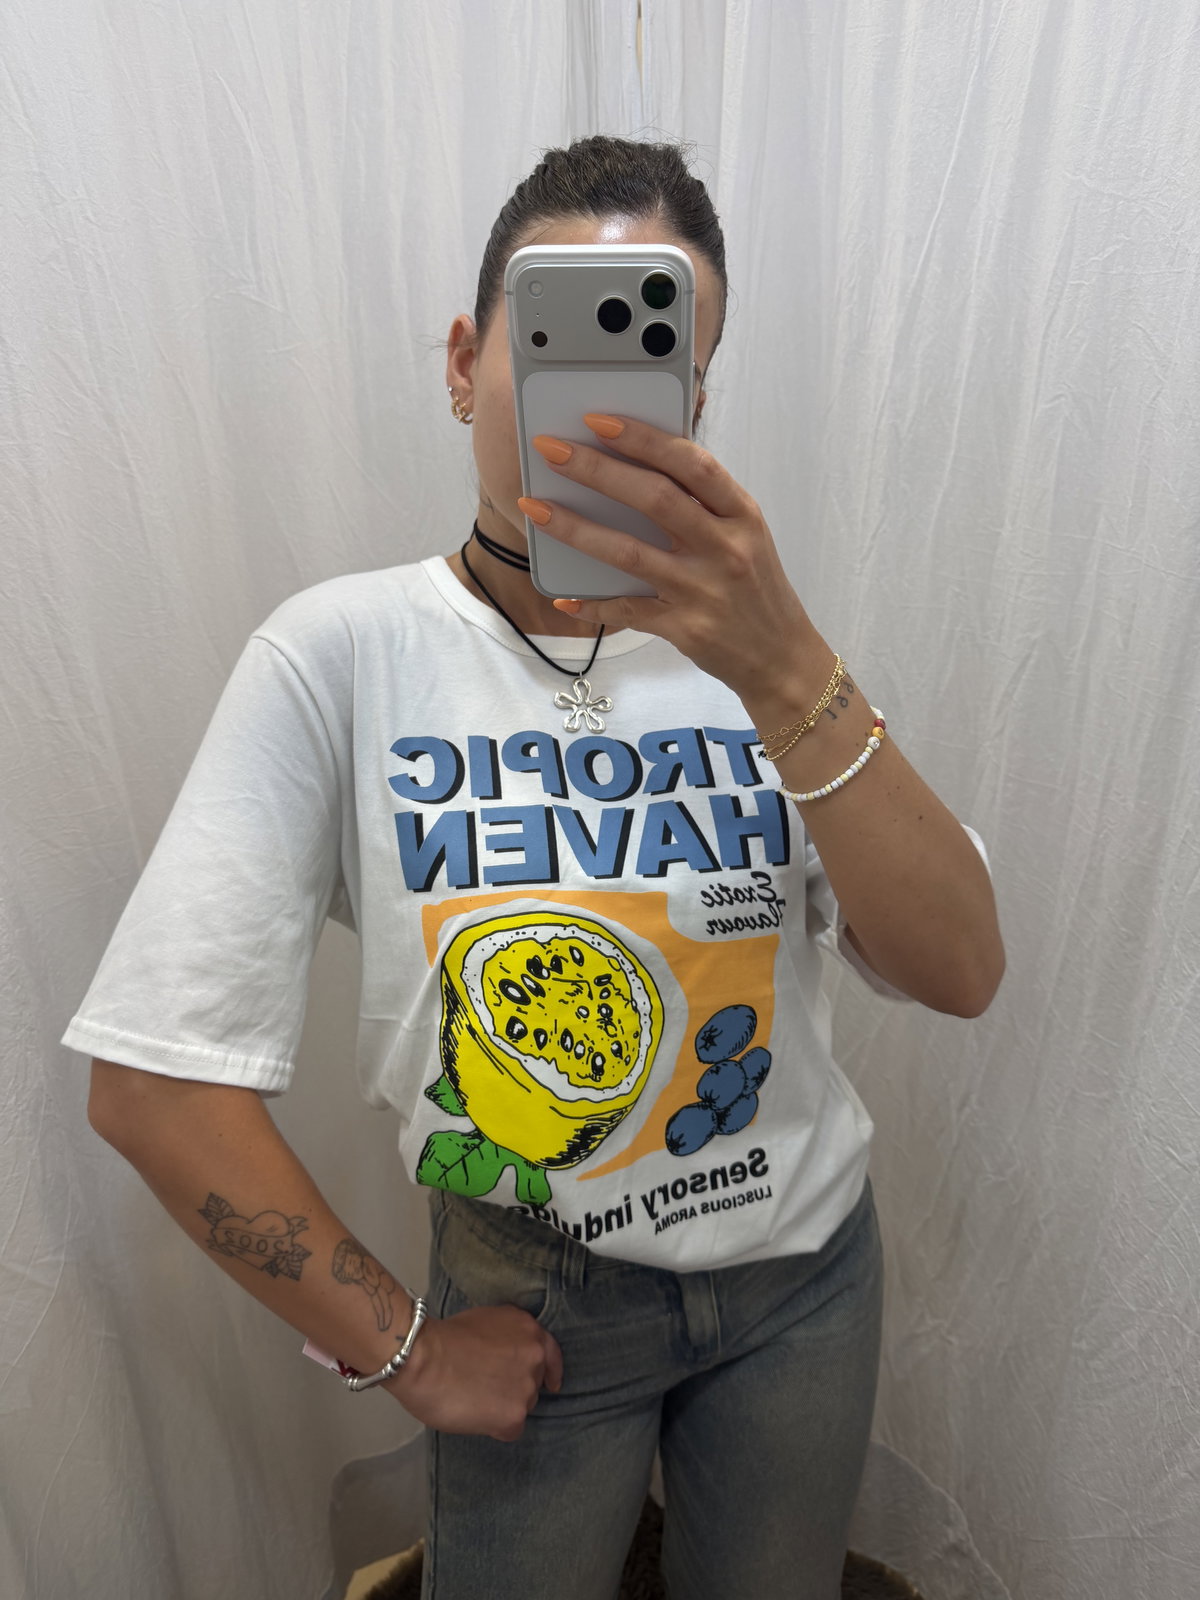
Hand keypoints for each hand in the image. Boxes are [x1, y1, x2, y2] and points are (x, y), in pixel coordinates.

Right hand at [386, 1303, 563, 1440]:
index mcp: (528, 1329)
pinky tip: (473, 1414)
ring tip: (473, 1399)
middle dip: (514, 1388)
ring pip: (521, 1407)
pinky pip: (510, 1429)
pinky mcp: (514, 1416)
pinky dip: (494, 1427)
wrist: (423, 1359)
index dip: (550, 1371)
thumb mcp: (486, 1321)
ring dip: (503, 1408)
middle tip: (485, 1388)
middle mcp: (535, 1357)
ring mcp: (526, 1388)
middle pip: (533, 1384)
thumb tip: (506, 1354)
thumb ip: (507, 1336)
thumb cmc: (443, 1338)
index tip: (551, 1384)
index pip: (551, 1354)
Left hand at [519, 414, 818, 701]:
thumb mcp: (746, 535)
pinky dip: (592, 604)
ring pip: (629, 553)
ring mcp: (704, 591)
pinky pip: (627, 611)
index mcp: (742, 514)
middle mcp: (725, 548)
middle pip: (654, 499)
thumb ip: (704, 504)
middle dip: (596, 470)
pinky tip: (563, 596)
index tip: (598, 419)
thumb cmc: (756, 588)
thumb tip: (637, 466)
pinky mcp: (686, 628)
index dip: (644, 438)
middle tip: (551, 450)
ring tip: (535, 509)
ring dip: (575, 528)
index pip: (691, 464)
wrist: (782, 658)